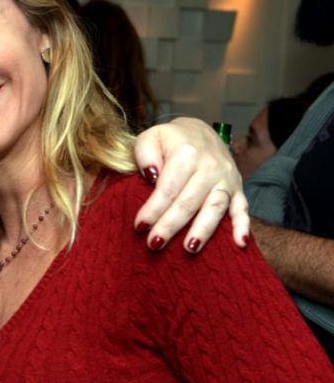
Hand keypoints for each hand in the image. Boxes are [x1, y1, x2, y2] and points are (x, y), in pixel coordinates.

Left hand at [133, 117, 249, 251]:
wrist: (200, 132)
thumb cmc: (170, 140)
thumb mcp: (151, 137)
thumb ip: (145, 154)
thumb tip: (151, 176)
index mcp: (188, 153)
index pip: (168, 187)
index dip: (153, 209)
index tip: (139, 226)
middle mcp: (211, 166)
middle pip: (189, 202)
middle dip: (171, 225)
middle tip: (155, 243)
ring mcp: (227, 178)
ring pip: (215, 208)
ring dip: (203, 230)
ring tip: (189, 249)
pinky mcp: (238, 188)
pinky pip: (243, 208)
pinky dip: (243, 226)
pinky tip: (239, 244)